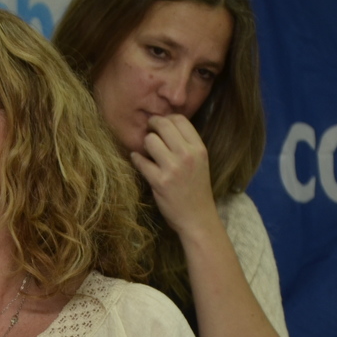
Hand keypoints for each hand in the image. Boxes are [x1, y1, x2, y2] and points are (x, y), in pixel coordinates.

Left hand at [130, 114, 218, 238]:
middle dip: (152, 125)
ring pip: (150, 140)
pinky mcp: (160, 182)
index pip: (180, 119)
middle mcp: (188, 155)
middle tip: (148, 131)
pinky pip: (141, 161)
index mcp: (199, 148)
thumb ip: (186, 144)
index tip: (160, 125)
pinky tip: (138, 160)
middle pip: (163, 125)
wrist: (197, 218)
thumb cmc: (196, 189)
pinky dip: (136, 159)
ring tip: (146, 151)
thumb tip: (165, 124)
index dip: (166, 118)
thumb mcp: (200, 162)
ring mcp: (173, 168)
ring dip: (145, 144)